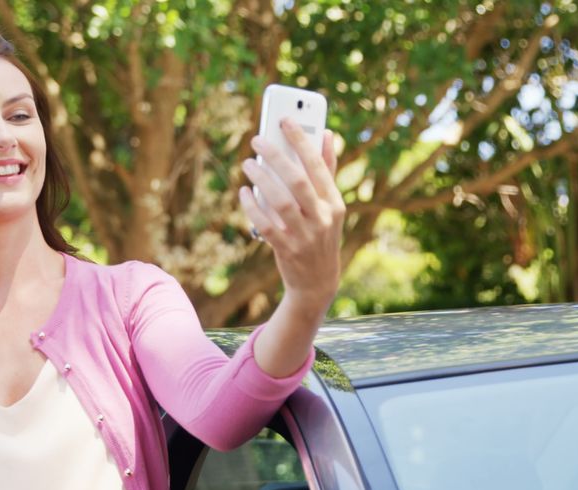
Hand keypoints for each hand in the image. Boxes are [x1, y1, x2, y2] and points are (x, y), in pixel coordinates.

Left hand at [238, 118, 344, 312]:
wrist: (317, 281)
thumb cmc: (320, 234)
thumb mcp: (330, 206)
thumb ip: (326, 170)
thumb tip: (326, 133)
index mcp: (334, 203)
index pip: (318, 166)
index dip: (301, 141)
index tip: (285, 119)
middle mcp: (322, 218)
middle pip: (297, 181)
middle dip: (276, 157)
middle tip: (257, 140)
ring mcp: (304, 235)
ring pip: (279, 201)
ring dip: (261, 179)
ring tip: (248, 163)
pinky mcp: (285, 249)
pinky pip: (264, 224)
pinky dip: (252, 207)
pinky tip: (243, 191)